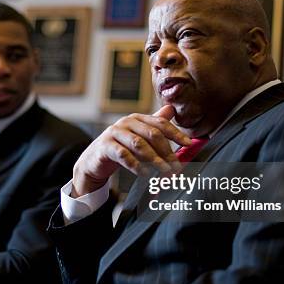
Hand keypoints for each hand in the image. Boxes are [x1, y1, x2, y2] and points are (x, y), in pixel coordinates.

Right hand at [72, 105, 190, 196]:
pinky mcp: (105, 146)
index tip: (188, 144)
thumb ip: (154, 125)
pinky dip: (137, 166)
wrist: (94, 160)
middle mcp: (126, 122)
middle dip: (167, 151)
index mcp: (137, 118)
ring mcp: (114, 133)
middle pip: (152, 133)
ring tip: (164, 171)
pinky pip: (123, 155)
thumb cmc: (120, 148)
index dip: (176, 133)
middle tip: (176, 165)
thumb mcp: (138, 136)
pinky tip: (145, 174)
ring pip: (139, 144)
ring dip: (154, 159)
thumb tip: (172, 109)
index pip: (160, 123)